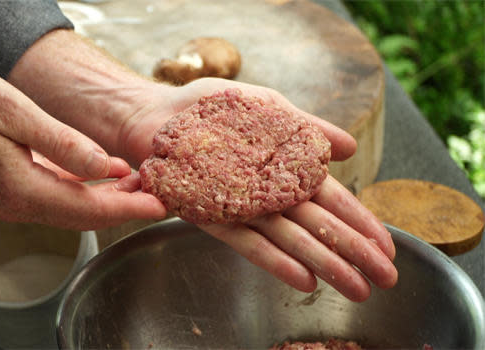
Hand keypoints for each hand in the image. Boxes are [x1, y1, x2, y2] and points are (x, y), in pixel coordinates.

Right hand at [0, 65, 165, 229]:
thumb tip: (105, 166)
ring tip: (144, 186)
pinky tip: (107, 177)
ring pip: (74, 209)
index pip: (89, 209)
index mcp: (22, 188)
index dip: (130, 209)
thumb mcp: (16, 114)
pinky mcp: (14, 190)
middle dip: (127, 208)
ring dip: (110, 201)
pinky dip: (88, 192)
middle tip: (163, 196)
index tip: (161, 206)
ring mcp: (15, 201)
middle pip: (86, 215)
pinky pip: (60, 198)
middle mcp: (20, 204)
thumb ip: (63, 144)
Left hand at [120, 78, 396, 300]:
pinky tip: (303, 278)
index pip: (332, 200)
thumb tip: (352, 147)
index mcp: (284, 168)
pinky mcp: (210, 215)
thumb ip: (306, 127)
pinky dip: (274, 259)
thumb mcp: (266, 106)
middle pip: (318, 226)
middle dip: (353, 252)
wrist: (156, 110)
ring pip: (289, 239)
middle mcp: (266, 193)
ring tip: (355, 288)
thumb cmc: (209, 106)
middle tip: (385, 280)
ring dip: (323, 263)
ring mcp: (240, 206)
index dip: (361, 223)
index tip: (388, 247)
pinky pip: (245, 240)